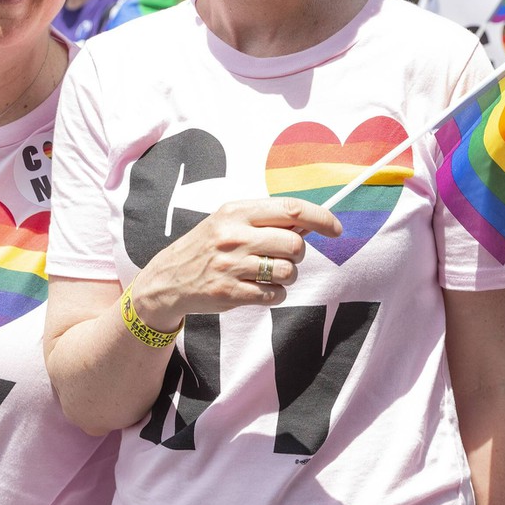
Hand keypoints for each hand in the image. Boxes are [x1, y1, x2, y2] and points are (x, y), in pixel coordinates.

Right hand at [129, 197, 341, 331]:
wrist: (169, 278)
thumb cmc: (208, 245)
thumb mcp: (229, 221)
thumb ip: (266, 219)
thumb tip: (310, 221)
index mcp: (237, 211)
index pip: (291, 209)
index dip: (321, 218)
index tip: (336, 228)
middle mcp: (234, 236)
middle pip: (295, 245)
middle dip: (297, 254)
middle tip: (282, 256)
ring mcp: (231, 265)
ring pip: (288, 272)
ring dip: (286, 276)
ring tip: (267, 273)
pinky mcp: (231, 292)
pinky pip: (275, 295)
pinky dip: (275, 294)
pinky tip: (258, 288)